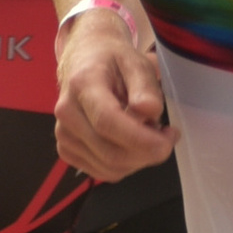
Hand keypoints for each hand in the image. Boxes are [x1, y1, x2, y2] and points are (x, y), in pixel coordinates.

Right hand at [54, 14, 173, 178]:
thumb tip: (149, 111)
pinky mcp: (66, 150)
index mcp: (82, 85)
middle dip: (147, 153)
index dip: (140, 139)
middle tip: (167, 135)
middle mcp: (67, 113)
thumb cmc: (112, 60)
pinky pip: (103, 172)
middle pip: (110, 152)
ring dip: (138, 160)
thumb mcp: (136, 61)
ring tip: (148, 134)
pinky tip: (132, 144)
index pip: (107, 122)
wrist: (83, 60)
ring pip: (109, 168)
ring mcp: (64, 135)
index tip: (168, 139)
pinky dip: (125, 165)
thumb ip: (145, 86)